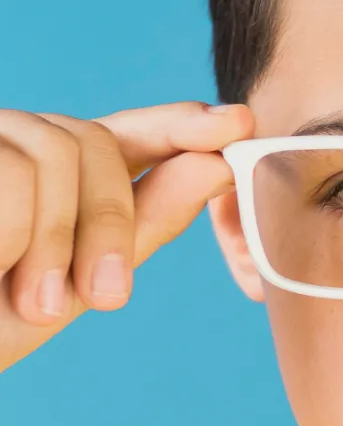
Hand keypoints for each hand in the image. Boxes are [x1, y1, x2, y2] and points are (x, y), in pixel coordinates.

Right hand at [0, 101, 253, 372]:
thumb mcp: (76, 281)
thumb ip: (143, 222)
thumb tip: (218, 163)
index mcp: (52, 174)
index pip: (123, 133)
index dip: (178, 124)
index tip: (236, 125)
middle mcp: (10, 142)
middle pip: (95, 142)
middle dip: (112, 222)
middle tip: (109, 298)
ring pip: (54, 152)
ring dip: (59, 240)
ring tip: (31, 301)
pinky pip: (12, 175)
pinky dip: (13, 236)